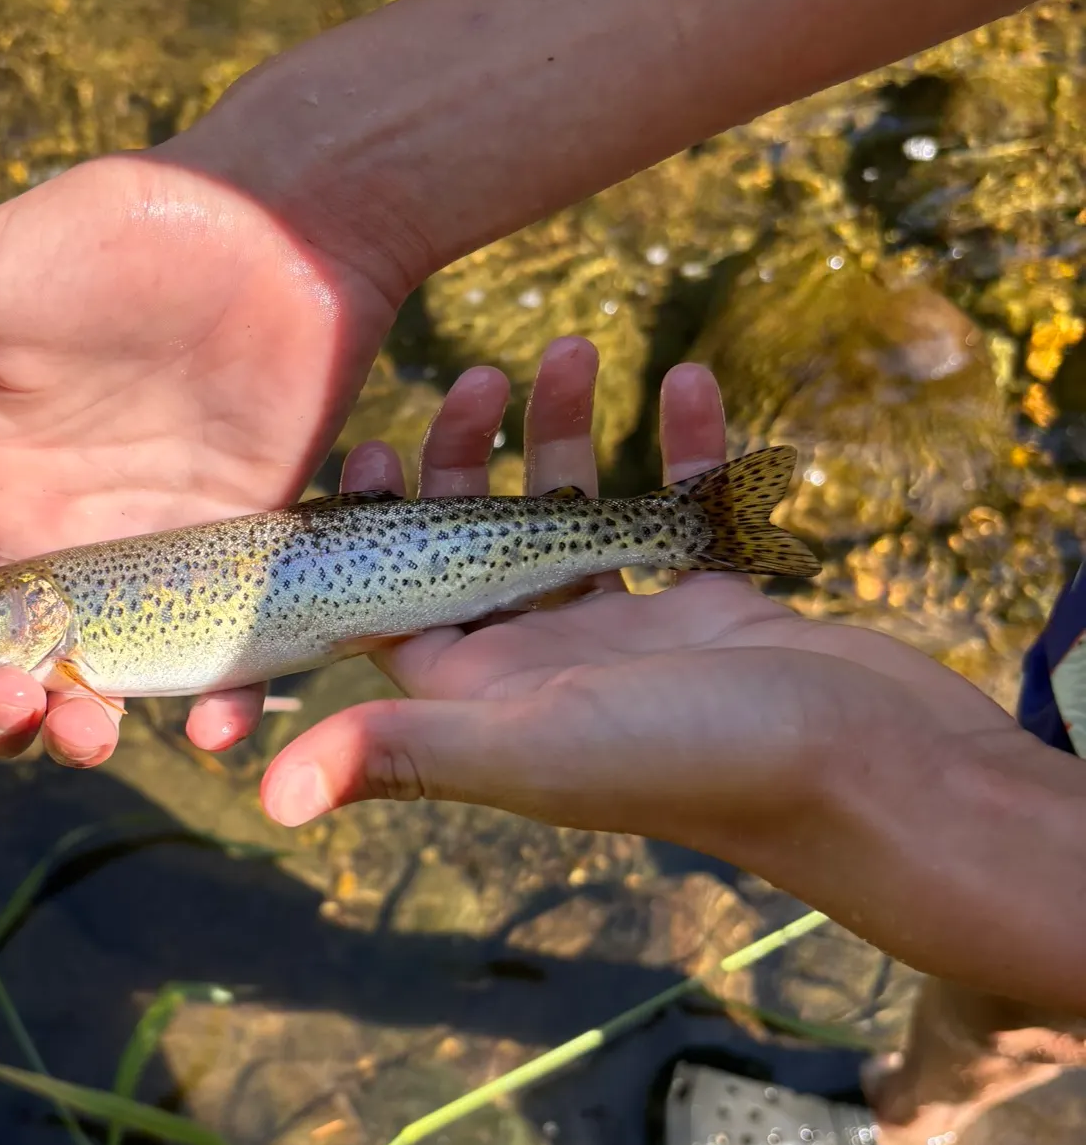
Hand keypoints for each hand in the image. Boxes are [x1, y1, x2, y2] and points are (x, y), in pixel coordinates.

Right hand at [0, 147, 398, 762]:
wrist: (271, 221)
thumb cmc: (115, 236)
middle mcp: (61, 518)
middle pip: (15, 654)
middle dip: (2, 706)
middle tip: (19, 714)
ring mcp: (151, 536)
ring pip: (111, 664)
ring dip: (94, 717)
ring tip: (92, 731)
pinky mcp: (238, 542)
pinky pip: (224, 639)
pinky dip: (220, 695)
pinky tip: (212, 722)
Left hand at [261, 336, 1014, 881]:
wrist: (876, 777)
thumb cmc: (697, 763)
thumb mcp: (532, 748)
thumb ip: (407, 749)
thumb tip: (269, 797)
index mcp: (488, 693)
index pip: (395, 603)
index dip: (368, 530)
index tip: (369, 444)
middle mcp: (548, 661)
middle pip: (480, 541)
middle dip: (471, 456)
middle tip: (483, 375)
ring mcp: (634, 631)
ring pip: (578, 511)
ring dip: (569, 430)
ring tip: (571, 348)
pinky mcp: (714, 604)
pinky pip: (682, 505)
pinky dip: (683, 445)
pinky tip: (687, 379)